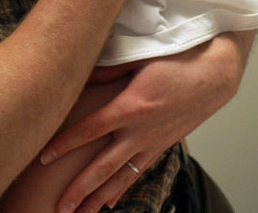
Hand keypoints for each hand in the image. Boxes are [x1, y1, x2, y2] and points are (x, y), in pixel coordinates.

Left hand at [41, 34, 244, 212]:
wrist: (213, 76)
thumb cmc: (177, 61)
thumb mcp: (139, 58)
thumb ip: (108, 70)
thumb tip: (80, 73)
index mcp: (130, 107)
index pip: (89, 130)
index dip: (64, 144)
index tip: (44, 156)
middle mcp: (139, 131)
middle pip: (102, 166)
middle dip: (79, 189)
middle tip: (59, 207)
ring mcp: (152, 142)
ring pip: (120, 177)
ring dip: (99, 198)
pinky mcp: (162, 146)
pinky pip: (139, 173)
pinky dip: (123, 189)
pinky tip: (111, 202)